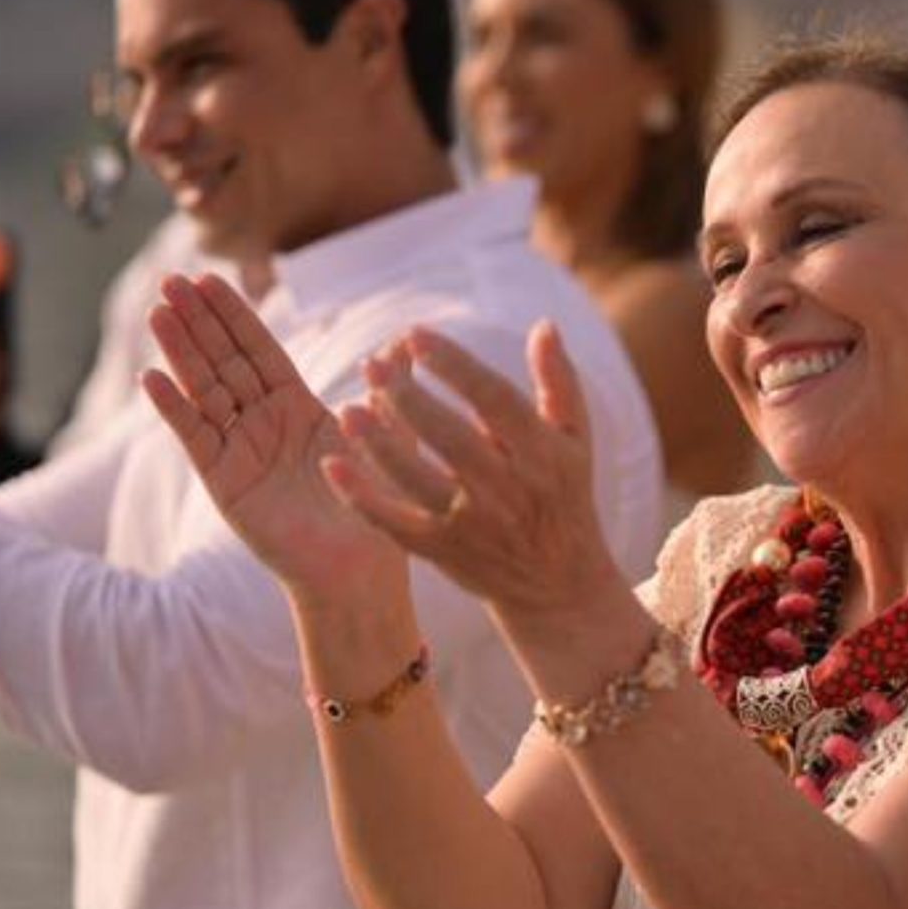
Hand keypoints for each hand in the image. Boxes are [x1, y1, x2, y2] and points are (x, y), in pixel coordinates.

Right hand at [143, 272, 409, 613]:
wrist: (358, 570)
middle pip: (224, 361)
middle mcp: (262, 423)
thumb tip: (406, 343)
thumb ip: (388, 392)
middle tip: (170, 278)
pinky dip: (174, 408)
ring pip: (204, 390)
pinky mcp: (224, 481)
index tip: (209, 277)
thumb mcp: (385, 440)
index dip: (234, 315)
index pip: (259, 350)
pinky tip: (152, 378)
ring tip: (158, 312)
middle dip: (197, 321)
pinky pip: (195, 438)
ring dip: (180, 352)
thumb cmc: (375, 508)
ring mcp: (239, 450)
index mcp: (297, 407)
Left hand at [324, 320, 626, 625]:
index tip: (416, 334)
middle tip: (373, 364)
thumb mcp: (575, 440)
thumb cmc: (563, 494)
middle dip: (409, 399)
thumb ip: (560, 381)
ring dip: (379, 445)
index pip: (495, 401)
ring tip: (348, 409)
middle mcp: (508, 490)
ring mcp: (472, 524)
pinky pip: (395, 524)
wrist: (558, 583)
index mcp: (543, 454)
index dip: (455, 366)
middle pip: (451, 438)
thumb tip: (543, 325)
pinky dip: (362, 498)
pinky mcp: (442, 551)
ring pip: (418, 481)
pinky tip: (332, 465)